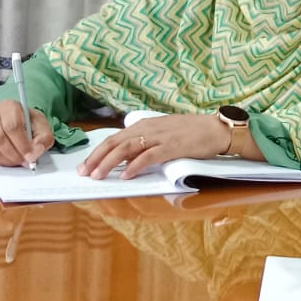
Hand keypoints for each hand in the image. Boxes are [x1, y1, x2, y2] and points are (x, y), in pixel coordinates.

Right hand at [0, 100, 53, 166]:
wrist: (19, 120)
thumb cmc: (29, 122)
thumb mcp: (42, 126)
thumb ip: (44, 137)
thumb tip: (36, 151)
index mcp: (9, 106)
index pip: (12, 126)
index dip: (22, 144)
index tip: (31, 155)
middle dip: (14, 154)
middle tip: (26, 161)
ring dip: (8, 159)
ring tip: (20, 161)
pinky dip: (1, 161)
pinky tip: (11, 161)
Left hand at [80, 114, 229, 179]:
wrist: (216, 128)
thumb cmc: (191, 133)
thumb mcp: (162, 134)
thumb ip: (144, 144)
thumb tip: (124, 160)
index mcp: (144, 125)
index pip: (113, 139)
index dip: (96, 152)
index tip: (85, 166)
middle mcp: (147, 128)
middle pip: (114, 143)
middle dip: (96, 158)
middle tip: (84, 173)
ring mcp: (159, 137)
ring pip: (126, 148)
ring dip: (110, 162)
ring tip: (99, 175)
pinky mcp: (172, 146)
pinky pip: (149, 156)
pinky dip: (135, 165)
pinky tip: (126, 175)